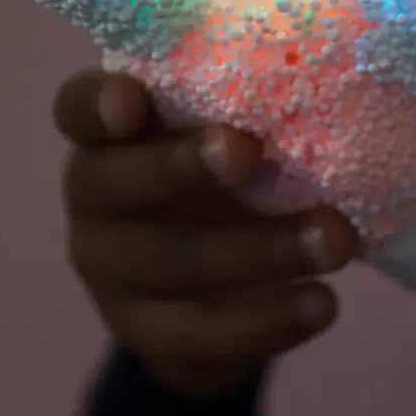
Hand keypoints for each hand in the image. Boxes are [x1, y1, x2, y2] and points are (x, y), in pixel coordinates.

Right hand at [54, 70, 358, 396]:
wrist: (215, 303)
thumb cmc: (226, 191)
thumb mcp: (230, 146)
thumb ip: (251, 115)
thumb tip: (333, 78)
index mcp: (110, 139)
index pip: (79, 110)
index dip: (97, 104)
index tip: (131, 100)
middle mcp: (98, 202)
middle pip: (123, 184)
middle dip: (185, 167)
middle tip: (248, 152)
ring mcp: (116, 276)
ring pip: (177, 265)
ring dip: (263, 250)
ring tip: (336, 240)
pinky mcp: (151, 337)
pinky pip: (209, 334)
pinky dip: (272, 319)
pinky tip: (323, 303)